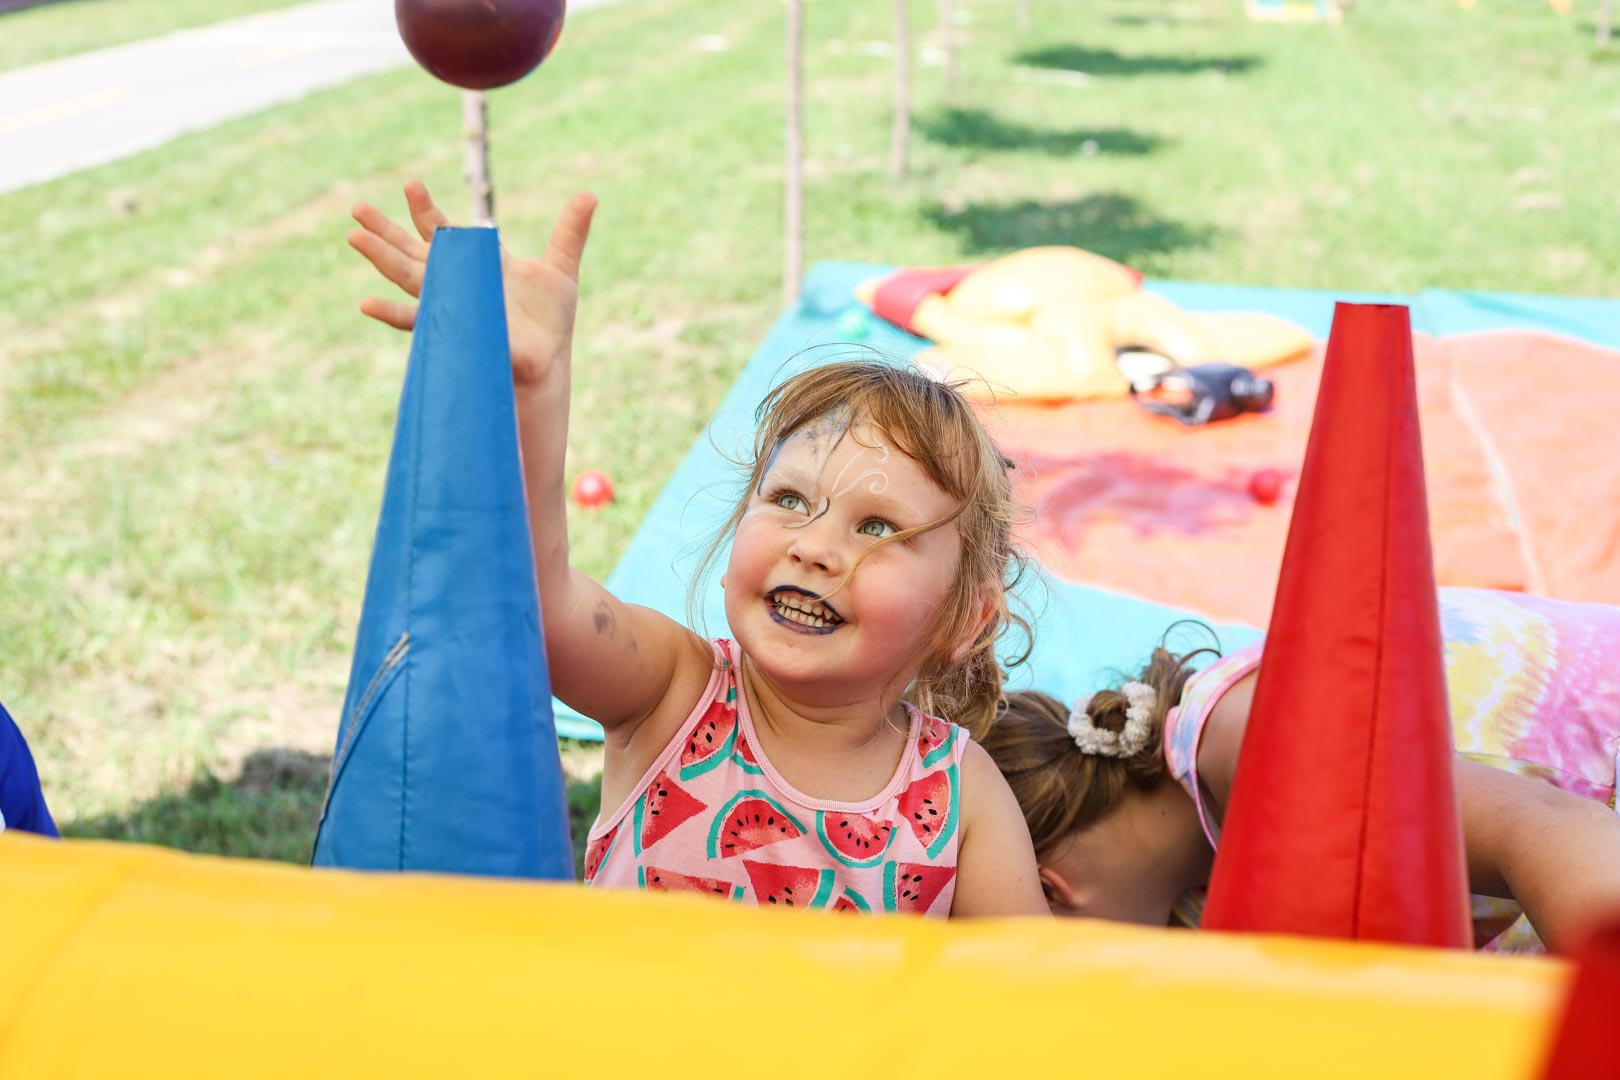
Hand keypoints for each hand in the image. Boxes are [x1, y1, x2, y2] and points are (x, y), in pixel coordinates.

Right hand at [348, 180, 596, 388]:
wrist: (548, 360)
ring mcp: (450, 305)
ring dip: (381, 259)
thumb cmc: (550, 319)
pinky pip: (416, 322)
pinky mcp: (453, 329)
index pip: (442, 232)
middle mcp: (455, 282)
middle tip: (357, 208)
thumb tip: (589, 195)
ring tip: (353, 237)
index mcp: (475, 263)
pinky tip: (365, 304)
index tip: (410, 185)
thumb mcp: (560, 268)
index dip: (425, 210)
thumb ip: (569, 232)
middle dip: (386, 231)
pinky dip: (392, 314)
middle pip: (412, 251)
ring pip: (408, 278)